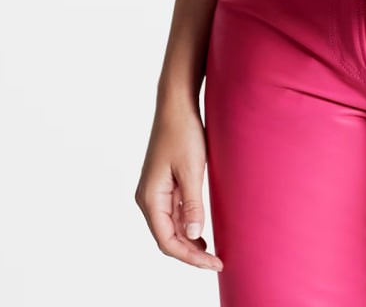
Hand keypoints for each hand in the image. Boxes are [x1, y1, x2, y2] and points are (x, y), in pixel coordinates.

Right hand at [135, 96, 223, 272]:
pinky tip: (202, 231)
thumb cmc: (183, 132)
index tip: (213, 262)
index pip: (167, 241)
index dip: (190, 256)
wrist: (177, 104)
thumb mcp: (192, 169)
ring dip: (189, 240)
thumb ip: (192, 203)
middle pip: (167, 237)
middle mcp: (148, 198)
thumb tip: (193, 234)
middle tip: (217, 260)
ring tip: (212, 251)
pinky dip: (188, 224)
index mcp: (150, 198)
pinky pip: (174, 212)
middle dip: (190, 252)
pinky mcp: (164, 183)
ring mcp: (156, 191)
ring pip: (171, 227)